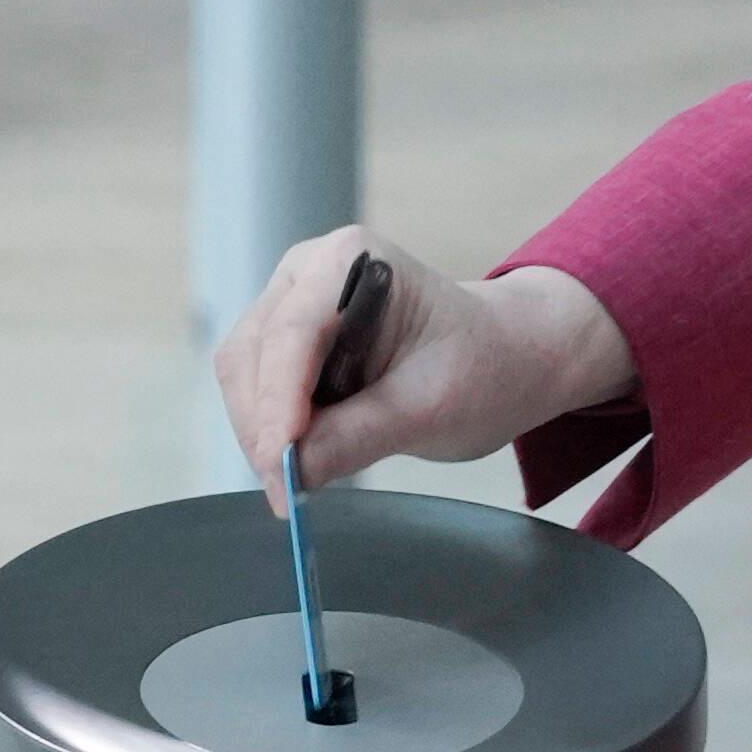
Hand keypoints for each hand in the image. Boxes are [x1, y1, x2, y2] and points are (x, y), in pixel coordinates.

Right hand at [213, 230, 634, 501]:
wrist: (505, 357)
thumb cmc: (483, 365)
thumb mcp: (431, 407)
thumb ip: (360, 435)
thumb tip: (292, 470)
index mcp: (352, 259)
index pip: (293, 332)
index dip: (277, 402)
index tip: (279, 463)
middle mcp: (310, 271)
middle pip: (254, 352)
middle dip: (263, 424)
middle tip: (284, 491)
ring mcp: (294, 302)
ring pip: (245, 373)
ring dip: (263, 431)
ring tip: (297, 482)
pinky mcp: (290, 339)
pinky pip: (259, 387)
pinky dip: (272, 428)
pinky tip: (302, 458)